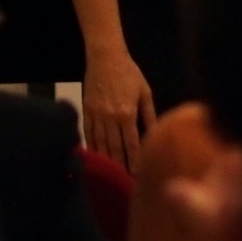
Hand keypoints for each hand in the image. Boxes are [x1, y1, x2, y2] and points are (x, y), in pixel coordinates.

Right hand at [82, 52, 154, 171]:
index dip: (134, 162)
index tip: (137, 176)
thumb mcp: (145, 92)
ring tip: (110, 178)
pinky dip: (92, 149)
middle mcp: (110, 118)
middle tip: (124, 184)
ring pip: (100, 145)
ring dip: (105, 162)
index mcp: (126, 114)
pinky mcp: (86, 112)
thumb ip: (149, 116)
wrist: (104, 57)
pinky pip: (88, 135)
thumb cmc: (129, 73)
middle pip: (114, 150)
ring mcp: (95, 116)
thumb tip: (155, 135)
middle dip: (120, 168)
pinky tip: (95, 160)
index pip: (131, 145)